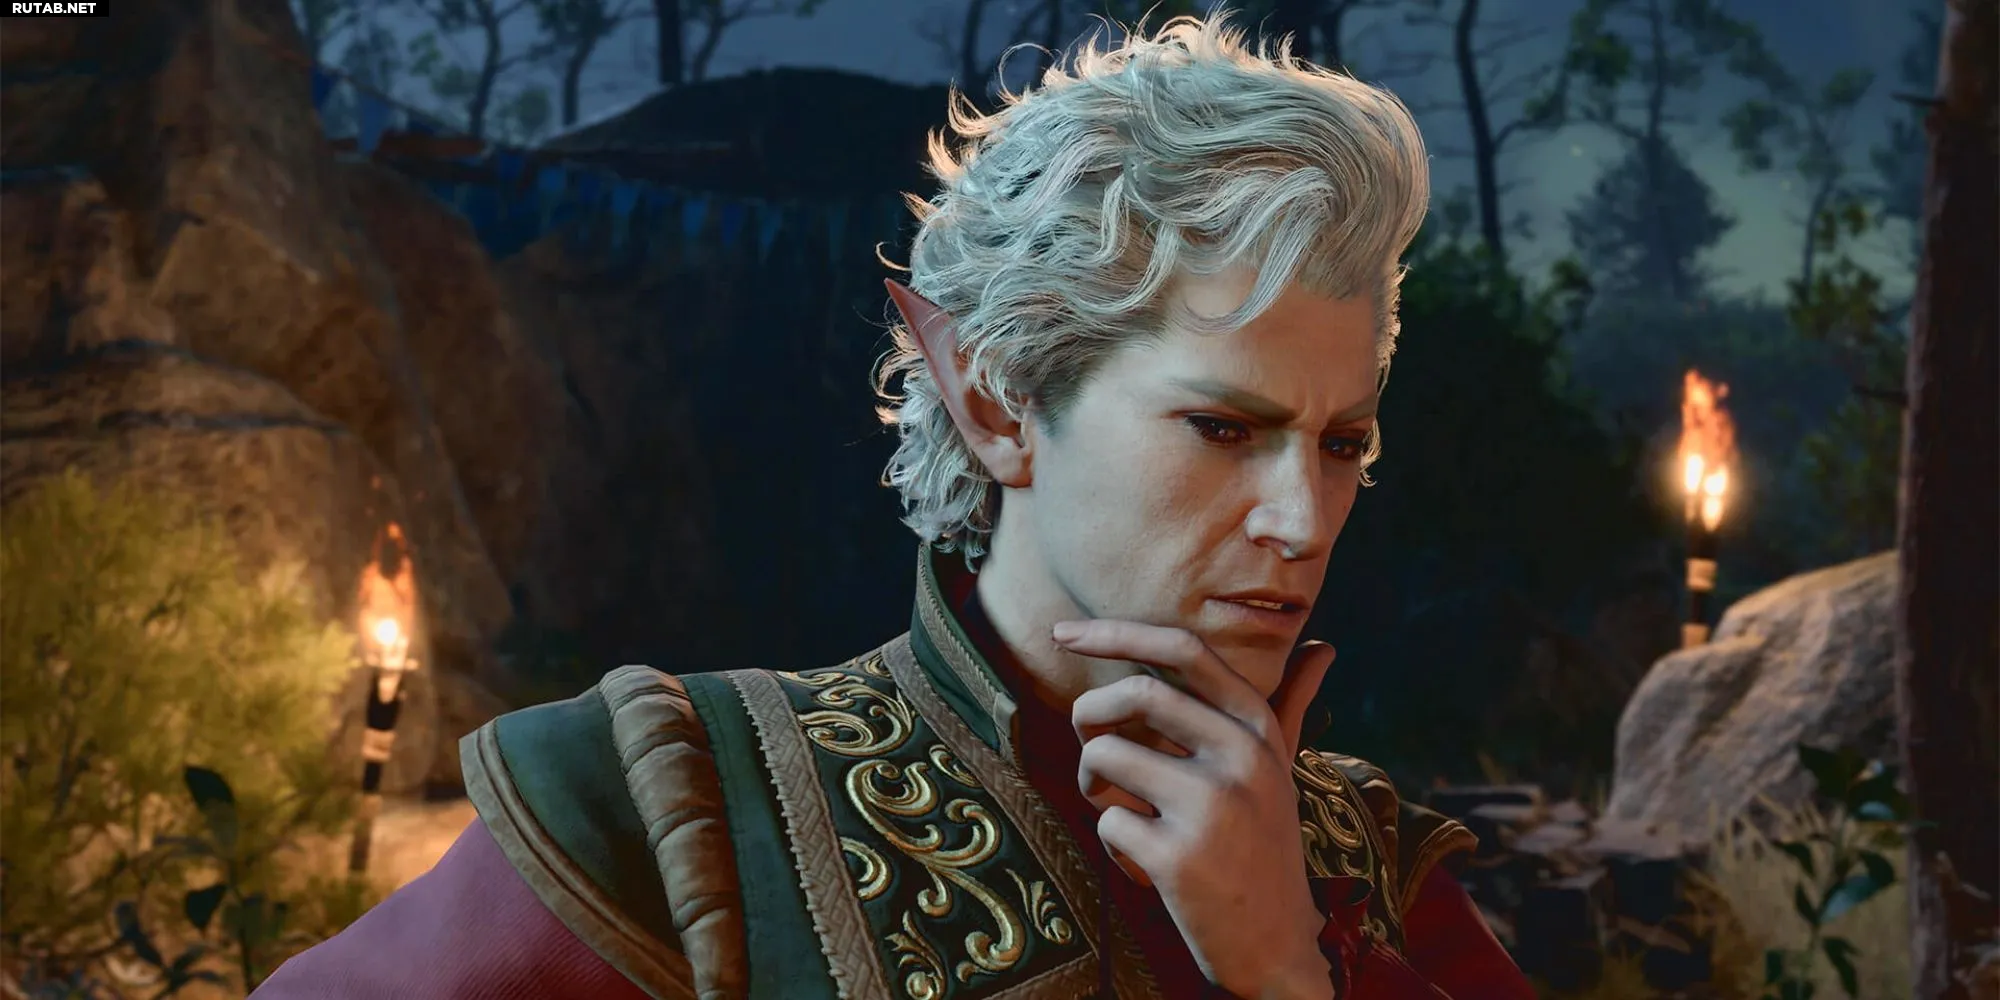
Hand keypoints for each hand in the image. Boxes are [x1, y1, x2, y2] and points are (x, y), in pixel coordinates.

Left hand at [1054, 620, 1338, 999]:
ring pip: (1106, 755)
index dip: (1117, 632)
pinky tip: (1146, 867)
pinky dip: (1112, 846)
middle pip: (1136, 693)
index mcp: (1258, 729)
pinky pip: (1106, 823)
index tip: (1065, 632)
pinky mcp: (1178, 856)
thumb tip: (1326, 648)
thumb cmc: (1265, 848)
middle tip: (1086, 741)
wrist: (1277, 945)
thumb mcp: (1282, 771)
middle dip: (1089, 712)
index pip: (1184, 650)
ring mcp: (1211, 806)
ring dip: (1093, 786)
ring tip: (1125, 814)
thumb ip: (1291, 705)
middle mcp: (1242, 757)